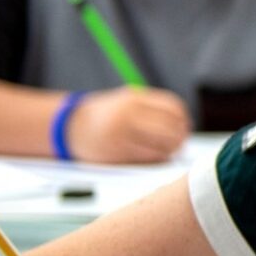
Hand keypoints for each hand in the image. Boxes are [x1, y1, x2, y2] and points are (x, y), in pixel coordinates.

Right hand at [66, 87, 190, 162]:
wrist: (70, 126)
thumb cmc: (105, 114)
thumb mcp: (126, 101)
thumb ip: (151, 107)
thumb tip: (183, 122)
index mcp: (133, 98)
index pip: (172, 108)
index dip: (183, 118)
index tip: (185, 124)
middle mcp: (128, 114)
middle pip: (170, 127)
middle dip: (180, 136)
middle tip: (182, 141)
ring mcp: (122, 133)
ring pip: (162, 144)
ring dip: (172, 149)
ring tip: (173, 149)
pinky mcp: (117, 151)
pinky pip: (149, 157)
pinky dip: (160, 157)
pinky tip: (160, 156)